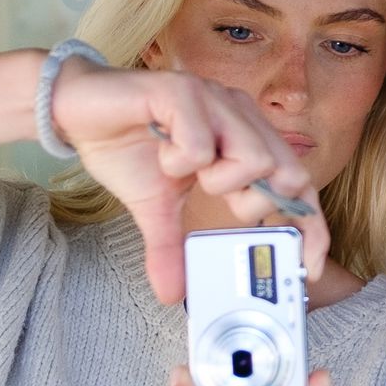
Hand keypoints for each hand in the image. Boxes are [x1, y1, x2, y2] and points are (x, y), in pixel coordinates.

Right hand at [52, 57, 328, 303]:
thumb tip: (172, 294)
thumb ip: (173, 247)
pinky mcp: (183, 92)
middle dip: (249, 201)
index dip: (311, 226)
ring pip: (253, 159)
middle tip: (210, 192)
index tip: (308, 266)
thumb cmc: (126, 148)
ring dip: (215, 179)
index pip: (298, 185)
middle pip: (286, 175)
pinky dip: (176, 161)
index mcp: (245, 137)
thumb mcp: (155, 209)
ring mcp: (215, 99)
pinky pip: (200, 146)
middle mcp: (239, 115)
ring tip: (180, 168)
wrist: (74, 110)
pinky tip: (158, 149)